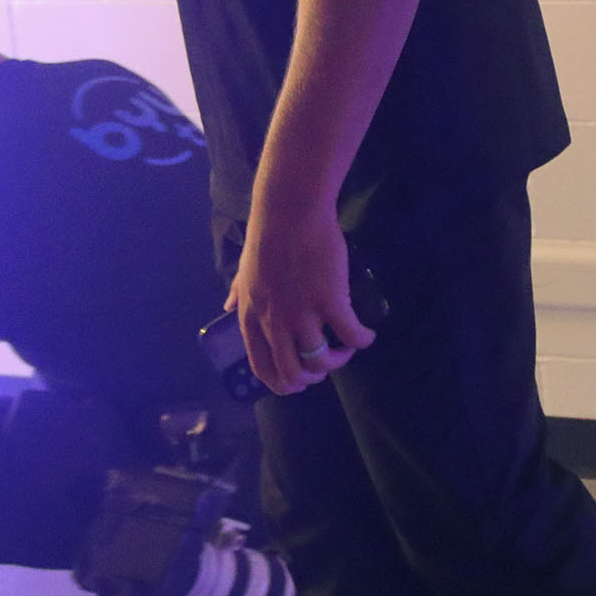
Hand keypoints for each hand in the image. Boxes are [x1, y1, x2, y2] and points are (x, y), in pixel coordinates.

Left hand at [229, 199, 375, 394]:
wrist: (290, 212)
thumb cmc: (267, 238)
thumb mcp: (244, 272)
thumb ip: (237, 294)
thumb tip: (227, 307)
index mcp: (252, 319)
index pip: (262, 368)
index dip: (283, 383)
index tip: (299, 382)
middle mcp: (276, 324)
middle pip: (293, 372)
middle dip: (313, 377)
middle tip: (327, 364)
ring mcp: (303, 315)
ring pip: (321, 360)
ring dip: (339, 360)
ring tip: (348, 348)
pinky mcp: (331, 301)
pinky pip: (350, 334)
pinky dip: (362, 340)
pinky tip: (367, 335)